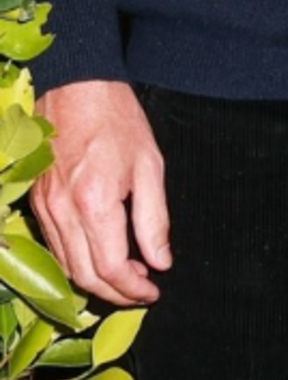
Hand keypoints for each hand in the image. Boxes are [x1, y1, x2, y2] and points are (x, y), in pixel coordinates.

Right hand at [32, 81, 169, 306]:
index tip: (154, 291)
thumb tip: (160, 261)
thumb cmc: (117, 119)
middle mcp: (62, 211)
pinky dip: (76, 261)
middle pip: (84, 277)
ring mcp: (44, 208)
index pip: (111, 268)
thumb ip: (154, 218)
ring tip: (126, 274)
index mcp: (95, 202)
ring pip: (65, 266)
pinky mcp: (35, 201)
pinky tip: (99, 254)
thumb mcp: (150, 165)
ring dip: (95, 281)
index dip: (133, 289)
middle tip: (141, 290)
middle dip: (115, 293)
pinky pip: (54, 245)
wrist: (76, 85)